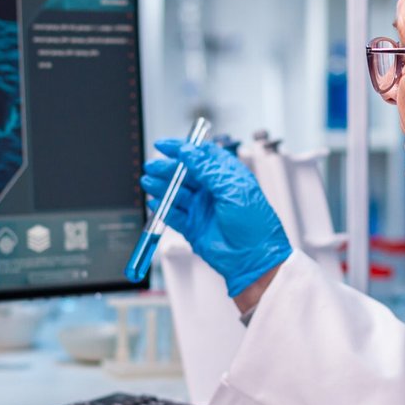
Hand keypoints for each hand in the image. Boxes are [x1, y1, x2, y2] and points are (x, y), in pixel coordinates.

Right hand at [141, 138, 292, 295]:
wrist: (254, 259)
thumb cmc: (255, 225)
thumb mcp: (233, 189)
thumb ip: (208, 169)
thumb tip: (189, 151)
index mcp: (227, 176)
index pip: (201, 155)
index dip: (182, 148)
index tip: (165, 146)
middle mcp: (213, 191)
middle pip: (185, 173)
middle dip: (167, 168)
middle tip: (153, 166)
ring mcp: (202, 209)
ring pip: (177, 193)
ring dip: (162, 186)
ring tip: (149, 182)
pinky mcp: (193, 227)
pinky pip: (174, 215)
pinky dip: (164, 208)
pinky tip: (156, 202)